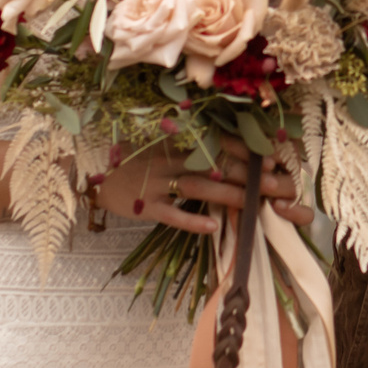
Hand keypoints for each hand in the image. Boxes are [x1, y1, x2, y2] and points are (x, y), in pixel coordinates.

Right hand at [98, 147, 313, 236]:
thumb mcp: (160, 148)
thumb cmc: (132, 162)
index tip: (272, 159)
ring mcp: (154, 182)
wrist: (90, 176)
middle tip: (277, 184)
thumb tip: (228, 154)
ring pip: (197, 187)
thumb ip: (189, 148)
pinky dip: (191, 220)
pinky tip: (213, 226)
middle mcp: (167, 158)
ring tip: (254, 202)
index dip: (245, 151)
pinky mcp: (141, 205)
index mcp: (174, 142)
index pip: (216, 142)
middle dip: (247, 175)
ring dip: (228, 194)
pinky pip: (170, 214)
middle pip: (214, 164)